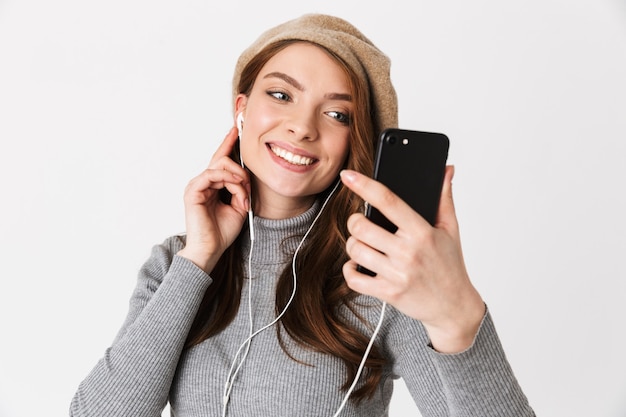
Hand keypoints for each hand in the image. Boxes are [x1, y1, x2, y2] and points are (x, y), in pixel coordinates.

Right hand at [177, 127, 250, 271]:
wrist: (210, 249)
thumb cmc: (222, 232)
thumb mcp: (239, 206)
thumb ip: (241, 189)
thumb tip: (245, 177)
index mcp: (212, 185)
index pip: (220, 159)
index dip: (228, 143)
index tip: (236, 130)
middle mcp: (202, 182)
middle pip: (222, 159)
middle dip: (240, 168)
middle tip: (248, 183)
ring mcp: (196, 185)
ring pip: (221, 166)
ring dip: (238, 179)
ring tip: (244, 195)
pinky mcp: (193, 191)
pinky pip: (213, 175)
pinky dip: (229, 181)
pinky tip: (237, 190)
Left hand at [340, 167, 484, 352]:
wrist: (454, 307)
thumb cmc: (450, 265)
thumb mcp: (450, 229)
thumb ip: (444, 198)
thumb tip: (446, 170)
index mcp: (422, 232)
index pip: (388, 201)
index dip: (365, 185)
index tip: (348, 175)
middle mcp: (408, 252)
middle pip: (361, 227)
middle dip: (355, 221)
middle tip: (361, 223)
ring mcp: (397, 274)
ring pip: (355, 250)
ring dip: (354, 245)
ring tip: (364, 244)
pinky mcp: (388, 293)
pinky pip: (354, 278)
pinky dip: (350, 270)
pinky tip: (358, 265)